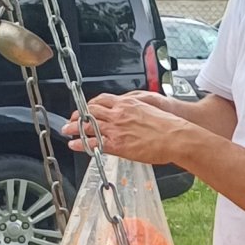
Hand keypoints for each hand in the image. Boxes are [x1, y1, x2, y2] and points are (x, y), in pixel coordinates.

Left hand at [71, 93, 190, 163]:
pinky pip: (93, 143)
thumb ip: (136, 107)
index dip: (90, 105)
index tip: (86, 108)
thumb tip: (131, 109)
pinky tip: (74, 144)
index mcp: (127, 103)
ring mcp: (116, 129)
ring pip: (87, 126)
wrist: (177, 137)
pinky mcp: (117, 145)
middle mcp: (118, 114)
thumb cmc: (169, 125)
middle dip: (78, 115)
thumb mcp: (151, 107)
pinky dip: (81, 143)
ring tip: (67, 130)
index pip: (101, 100)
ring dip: (74, 128)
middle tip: (72, 119)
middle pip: (90, 111)